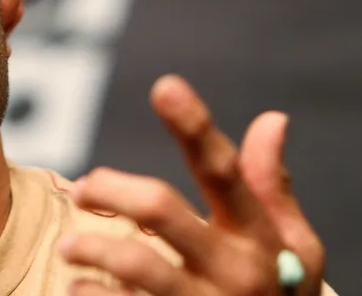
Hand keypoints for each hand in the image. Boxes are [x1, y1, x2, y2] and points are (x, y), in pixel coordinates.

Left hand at [58, 74, 324, 294]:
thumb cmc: (281, 293)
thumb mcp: (294, 246)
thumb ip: (270, 186)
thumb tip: (273, 118)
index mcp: (259, 235)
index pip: (223, 171)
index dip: (194, 127)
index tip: (165, 86)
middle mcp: (233, 269)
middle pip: (161, 210)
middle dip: (112, 190)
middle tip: (82, 187)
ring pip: (138, 265)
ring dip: (93, 248)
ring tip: (67, 246)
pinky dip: (93, 295)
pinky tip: (77, 287)